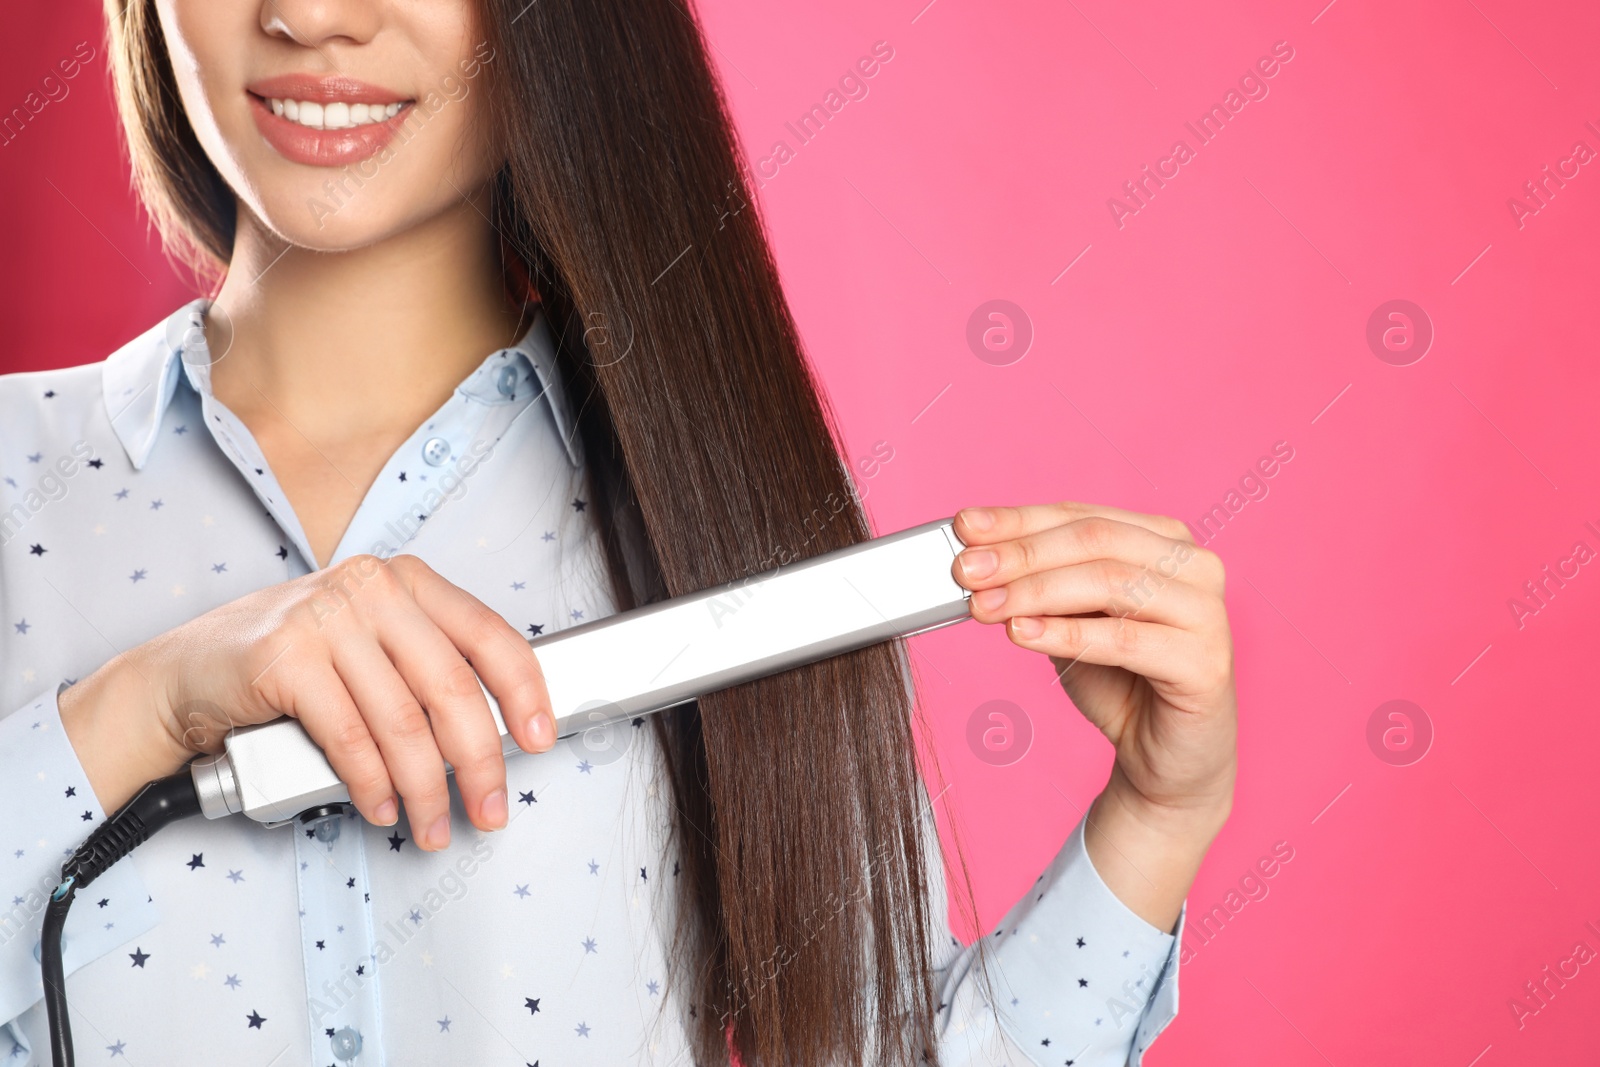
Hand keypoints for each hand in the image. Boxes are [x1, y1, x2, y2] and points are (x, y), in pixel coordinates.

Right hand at [59, 554, 555, 849]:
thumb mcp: (370, 646)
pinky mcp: (285, 658)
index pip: (490, 636)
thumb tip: (495, 734)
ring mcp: (327, 618)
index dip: (524, 694)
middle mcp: (373, 588)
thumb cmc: (289, 665)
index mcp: (408, 581)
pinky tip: (382, 806)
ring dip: (425, 789)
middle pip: (453, 688)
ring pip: (403, 722)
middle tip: (488, 809)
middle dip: (479, 763)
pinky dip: (373, 784)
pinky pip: (351, 738)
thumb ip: (426, 669)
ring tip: (429, 825)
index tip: (539, 740)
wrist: (184, 674)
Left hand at [950, 501, 1237, 927]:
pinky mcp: (1204, 663)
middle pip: (1094, 540)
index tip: (964, 526)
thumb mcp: (1069, 621)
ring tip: (985, 606)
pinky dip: (1066, 634)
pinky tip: (1020, 634)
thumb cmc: (1120, 682)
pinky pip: (1124, 640)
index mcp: (1164, 540)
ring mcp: (1207, 612)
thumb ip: (1037, 587)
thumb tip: (975, 560)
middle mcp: (1194, 566)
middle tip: (965, 570)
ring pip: (1110, 582)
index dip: (1018, 520)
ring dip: (1036, 591)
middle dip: (1021, 554)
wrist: (1167, 762)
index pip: (1080, 516)